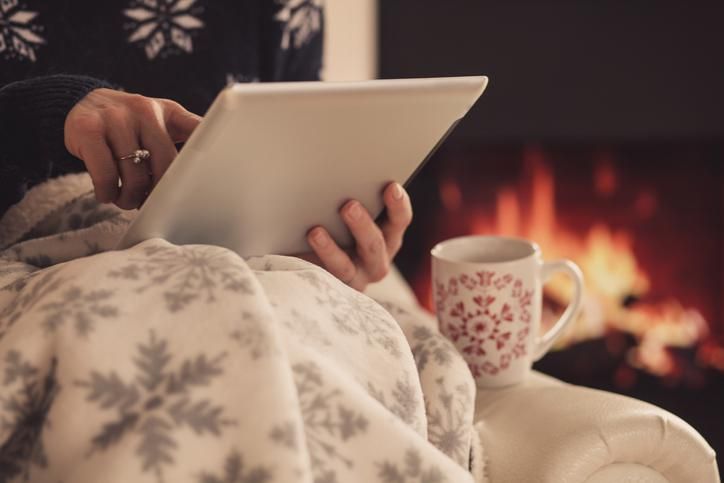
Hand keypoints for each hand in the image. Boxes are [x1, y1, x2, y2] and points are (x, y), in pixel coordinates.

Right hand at [64, 88, 201, 208]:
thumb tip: (216, 167)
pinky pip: (105, 174)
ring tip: (127, 200)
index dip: (206, 156)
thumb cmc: (132, 124)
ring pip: (134, 174)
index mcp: (168, 111)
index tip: (213, 180)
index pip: (197, 131)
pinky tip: (108, 194)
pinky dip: (108, 192)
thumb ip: (188, 136)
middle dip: (161, 193)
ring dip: (131, 198)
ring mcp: (115, 117)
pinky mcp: (87, 129)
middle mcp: (144, 109)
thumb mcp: (162, 121)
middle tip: (152, 204)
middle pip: (165, 164)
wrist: (83, 103)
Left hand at [304, 182, 412, 291]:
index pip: (399, 221)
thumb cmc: (338, 226)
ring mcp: (354, 278)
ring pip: (346, 267)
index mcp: (388, 236)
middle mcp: (376, 260)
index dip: (398, 205)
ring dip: (331, 250)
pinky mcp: (331, 289)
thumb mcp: (351, 214)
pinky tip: (301, 249)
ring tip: (315, 232)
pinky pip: (322, 279)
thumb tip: (343, 173)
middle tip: (349, 206)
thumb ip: (356, 201)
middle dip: (363, 226)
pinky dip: (311, 264)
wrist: (311, 264)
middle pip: (375, 245)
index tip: (391, 187)